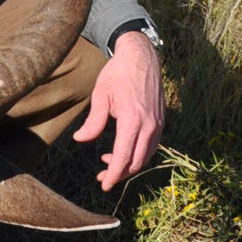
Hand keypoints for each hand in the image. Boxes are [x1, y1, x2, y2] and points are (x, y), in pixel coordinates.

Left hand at [72, 33, 164, 191]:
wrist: (141, 57)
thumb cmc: (118, 74)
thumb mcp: (101, 95)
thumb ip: (93, 121)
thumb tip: (80, 140)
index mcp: (133, 119)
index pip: (124, 156)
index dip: (114, 174)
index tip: (104, 185)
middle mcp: (150, 125)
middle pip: (137, 162)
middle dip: (119, 174)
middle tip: (102, 177)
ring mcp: (158, 124)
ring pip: (146, 156)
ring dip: (128, 165)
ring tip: (107, 164)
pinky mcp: (161, 121)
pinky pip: (151, 146)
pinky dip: (137, 154)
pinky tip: (122, 151)